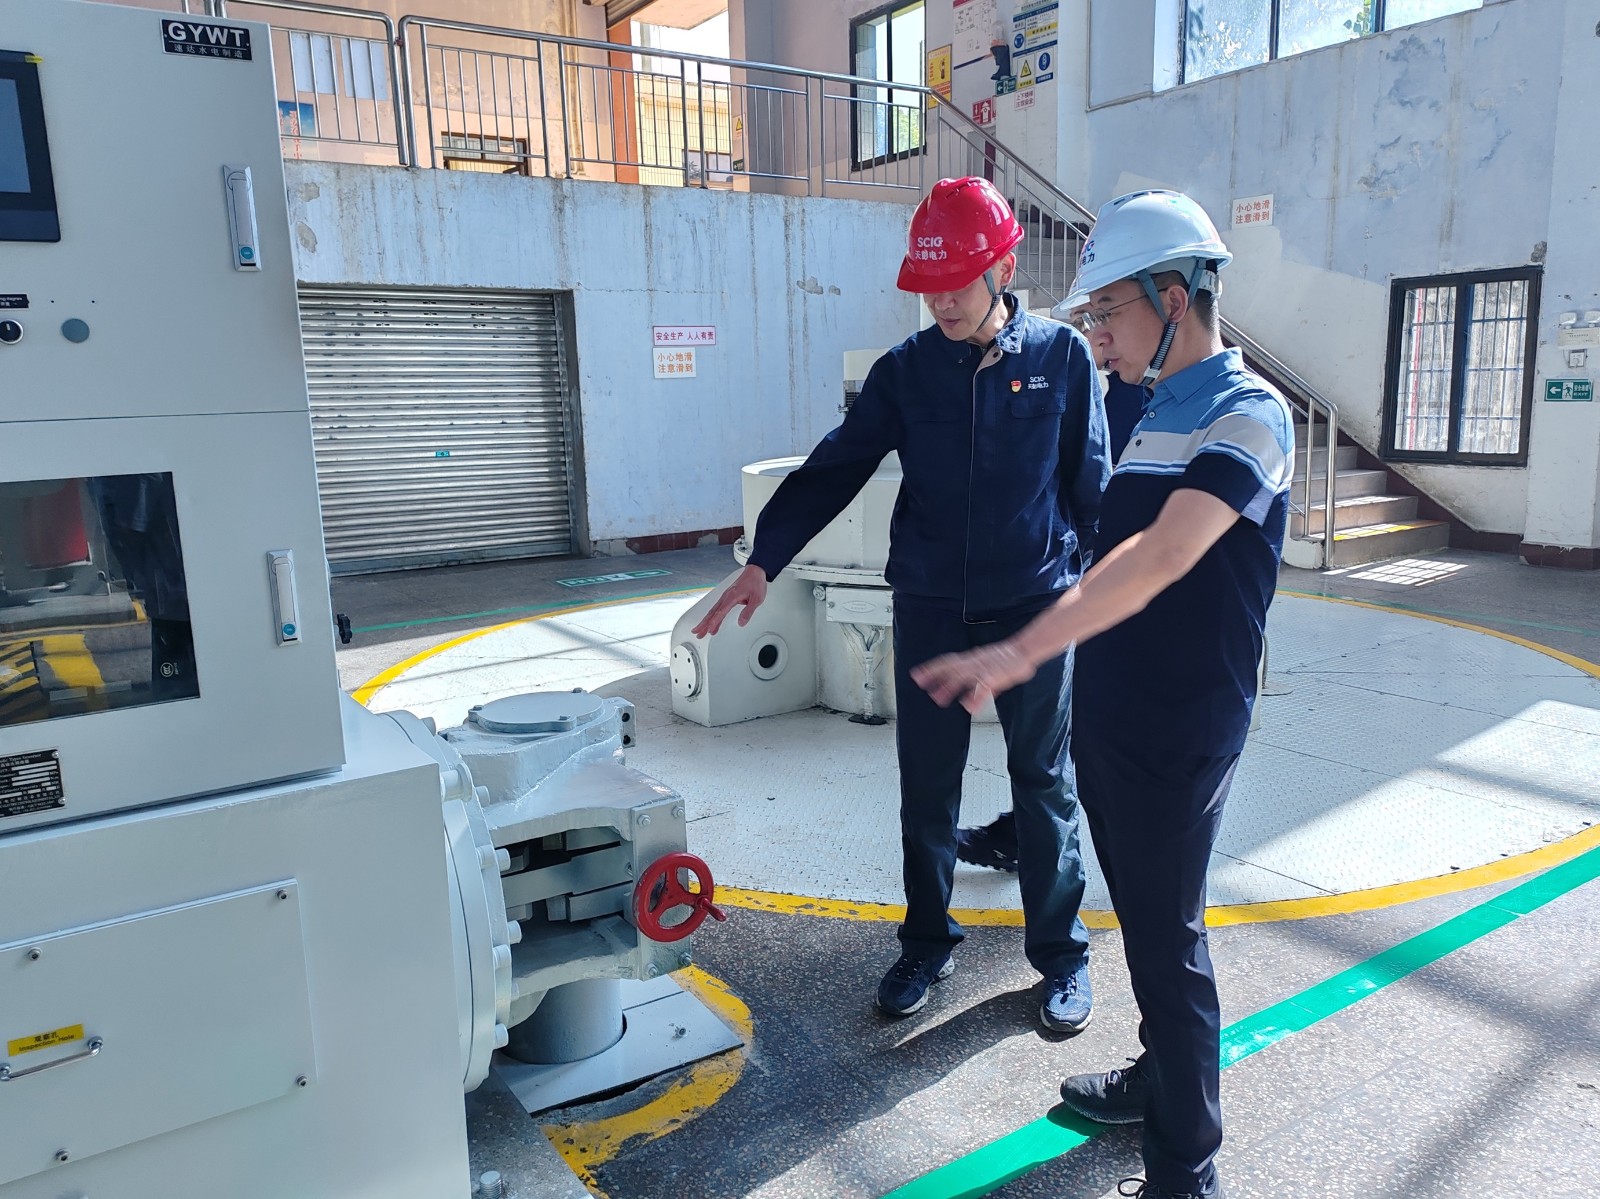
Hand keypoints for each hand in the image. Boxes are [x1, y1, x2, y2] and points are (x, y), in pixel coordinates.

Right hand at [691, 565, 768, 637]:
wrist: (754, 572)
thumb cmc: (755, 582)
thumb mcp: (756, 599)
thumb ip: (748, 611)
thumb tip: (741, 622)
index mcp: (732, 596)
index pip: (721, 611)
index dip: (714, 622)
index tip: (709, 629)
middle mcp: (726, 597)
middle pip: (712, 612)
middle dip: (704, 624)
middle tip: (697, 633)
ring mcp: (725, 597)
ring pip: (713, 611)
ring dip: (705, 621)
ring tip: (700, 631)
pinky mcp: (726, 598)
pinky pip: (717, 609)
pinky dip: (712, 617)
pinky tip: (711, 623)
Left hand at [911, 640, 1037, 714]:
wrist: (1024, 651)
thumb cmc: (1008, 661)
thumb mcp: (989, 671)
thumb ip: (977, 684)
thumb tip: (969, 698)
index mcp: (972, 660)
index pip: (948, 662)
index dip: (932, 668)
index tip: (916, 676)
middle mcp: (974, 662)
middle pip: (951, 667)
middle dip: (935, 675)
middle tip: (920, 684)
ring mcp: (984, 668)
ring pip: (964, 676)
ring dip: (950, 687)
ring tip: (938, 699)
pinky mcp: (996, 677)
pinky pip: (983, 687)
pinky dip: (975, 696)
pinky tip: (968, 706)